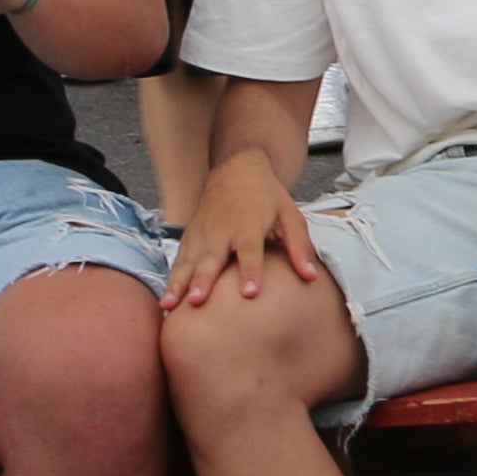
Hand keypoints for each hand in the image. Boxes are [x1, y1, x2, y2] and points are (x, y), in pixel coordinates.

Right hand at [165, 148, 323, 311]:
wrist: (237, 169)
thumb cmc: (267, 197)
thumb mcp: (290, 215)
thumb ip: (299, 246)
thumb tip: (310, 276)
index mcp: (249, 225)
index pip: (250, 251)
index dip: (251, 271)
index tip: (249, 293)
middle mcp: (222, 231)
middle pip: (212, 259)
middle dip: (203, 280)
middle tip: (197, 301)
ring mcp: (202, 234)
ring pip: (188, 262)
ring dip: (178, 284)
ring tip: (169, 306)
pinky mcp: (190, 237)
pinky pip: (179, 261)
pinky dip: (171, 279)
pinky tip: (165, 300)